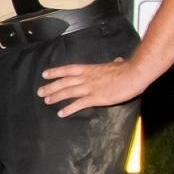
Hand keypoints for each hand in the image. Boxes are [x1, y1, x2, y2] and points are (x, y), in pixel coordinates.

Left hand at [38, 57, 152, 116]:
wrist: (133, 75)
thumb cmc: (126, 69)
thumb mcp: (117, 64)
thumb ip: (113, 63)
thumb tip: (117, 60)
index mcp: (89, 69)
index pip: (68, 69)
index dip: (55, 72)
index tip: (45, 74)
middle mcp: (86, 78)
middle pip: (64, 82)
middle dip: (51, 87)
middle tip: (40, 92)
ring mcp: (90, 88)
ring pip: (68, 92)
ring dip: (56, 97)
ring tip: (46, 101)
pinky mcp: (96, 98)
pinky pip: (79, 104)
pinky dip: (69, 109)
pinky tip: (61, 113)